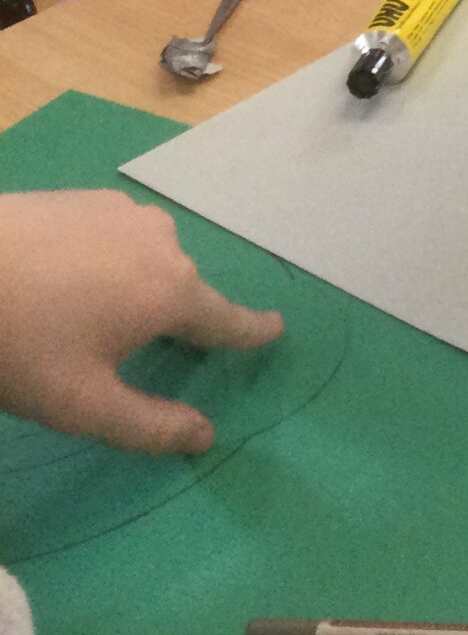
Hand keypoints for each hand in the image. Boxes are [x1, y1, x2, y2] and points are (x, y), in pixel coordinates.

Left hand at [0, 190, 281, 454]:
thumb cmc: (23, 345)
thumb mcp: (83, 404)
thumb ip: (150, 425)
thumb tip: (206, 436)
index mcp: (172, 292)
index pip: (226, 319)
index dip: (251, 330)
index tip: (275, 329)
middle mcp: (163, 242)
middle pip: (180, 291)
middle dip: (163, 321)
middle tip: (113, 353)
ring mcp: (125, 212)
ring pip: (146, 260)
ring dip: (131, 288)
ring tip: (76, 318)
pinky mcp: (88, 197)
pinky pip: (115, 237)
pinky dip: (103, 260)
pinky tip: (61, 280)